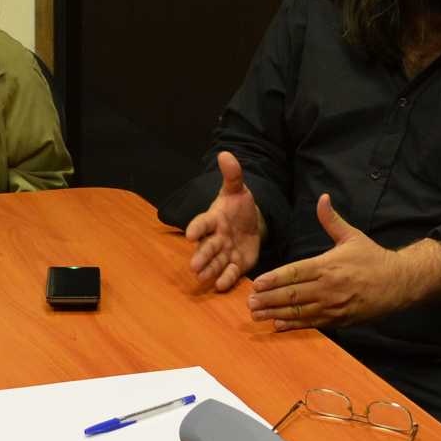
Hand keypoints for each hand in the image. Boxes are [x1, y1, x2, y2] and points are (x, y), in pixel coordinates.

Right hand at [185, 152, 266, 291]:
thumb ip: (232, 174)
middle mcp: (216, 238)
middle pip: (207, 247)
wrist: (251, 224)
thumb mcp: (238, 189)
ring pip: (216, 263)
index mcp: (213, 219)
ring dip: (210, 270)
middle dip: (201, 256)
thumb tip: (225, 154)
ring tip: (203, 278)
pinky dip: (226, 279)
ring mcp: (225, 253)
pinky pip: (230, 273)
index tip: (190, 234)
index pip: (202, 223)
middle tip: (194, 266)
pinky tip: (221, 285)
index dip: (197, 228)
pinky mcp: (236, 264)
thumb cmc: (238, 207)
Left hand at [247, 196, 440, 331]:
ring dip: (275, 314)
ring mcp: (334, 306)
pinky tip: (278, 325)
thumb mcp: (352, 236)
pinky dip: (294, 325)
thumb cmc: (373, 258)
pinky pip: (313, 323)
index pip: (295, 272)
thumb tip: (322, 198)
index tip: (256, 282)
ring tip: (256, 315)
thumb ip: (331, 220)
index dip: (274, 278)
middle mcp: (329, 287)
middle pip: (293, 294)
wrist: (400, 283)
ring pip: (299, 311)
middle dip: (268, 299)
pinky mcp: (340, 320)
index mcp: (328, 265)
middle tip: (248, 302)